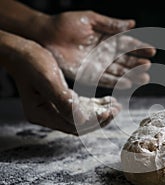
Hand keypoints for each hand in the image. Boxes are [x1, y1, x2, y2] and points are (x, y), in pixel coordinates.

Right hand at [1, 33, 120, 134]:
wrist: (21, 51)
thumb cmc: (32, 63)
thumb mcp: (49, 81)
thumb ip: (64, 102)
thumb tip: (83, 120)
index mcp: (42, 115)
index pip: (73, 126)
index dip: (94, 122)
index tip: (109, 113)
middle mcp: (48, 114)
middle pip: (80, 124)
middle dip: (100, 118)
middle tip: (116, 110)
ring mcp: (54, 107)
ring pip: (83, 115)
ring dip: (100, 111)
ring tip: (115, 105)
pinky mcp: (60, 98)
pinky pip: (81, 106)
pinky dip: (95, 104)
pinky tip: (107, 100)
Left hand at [39, 11, 155, 88]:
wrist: (45, 35)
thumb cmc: (66, 24)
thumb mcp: (91, 19)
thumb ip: (111, 24)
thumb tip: (133, 23)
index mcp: (107, 39)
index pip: (128, 44)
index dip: (140, 47)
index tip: (152, 51)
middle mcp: (105, 53)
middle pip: (126, 59)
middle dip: (138, 63)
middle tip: (149, 65)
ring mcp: (98, 65)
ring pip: (119, 71)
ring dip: (132, 74)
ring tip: (145, 77)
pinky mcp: (89, 74)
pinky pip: (106, 79)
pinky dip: (117, 81)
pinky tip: (128, 82)